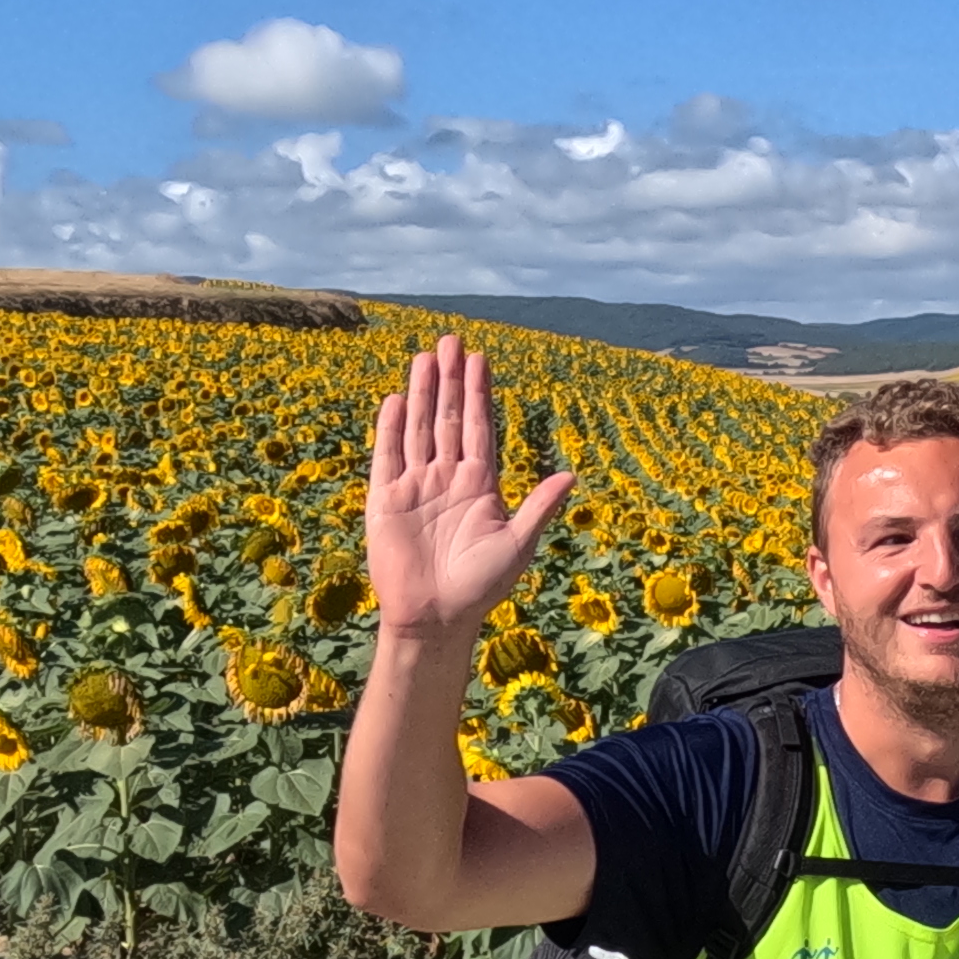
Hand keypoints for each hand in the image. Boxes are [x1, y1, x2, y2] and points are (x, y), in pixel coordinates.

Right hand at [362, 332, 574, 646]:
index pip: (478, 428)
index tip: (479, 358)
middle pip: (447, 418)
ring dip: (421, 393)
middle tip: (451, 341)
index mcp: (480, 485)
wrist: (436, 618)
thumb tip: (571, 474)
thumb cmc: (480, 587)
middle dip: (450, 380)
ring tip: (424, 357)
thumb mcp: (517, 544)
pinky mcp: (386, 501)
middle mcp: (447, 478)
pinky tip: (394, 400)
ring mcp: (415, 487)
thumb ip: (539, 506)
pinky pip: (388, 457)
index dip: (478, 393)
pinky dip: (390, 429)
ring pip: (419, 429)